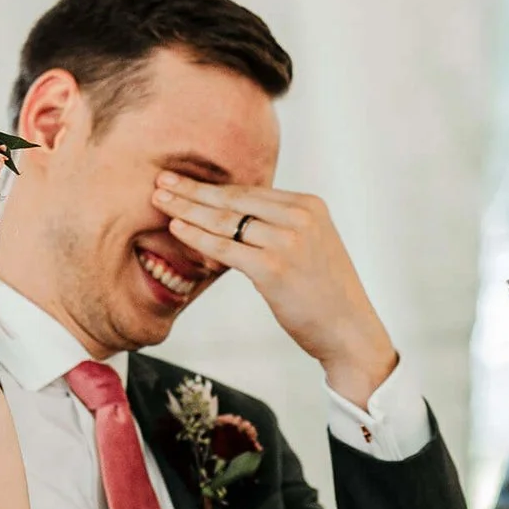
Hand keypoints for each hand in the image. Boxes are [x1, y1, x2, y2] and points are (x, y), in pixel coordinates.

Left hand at [153, 174, 399, 405]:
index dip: (212, 185)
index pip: (249, 191)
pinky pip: (225, 248)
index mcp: (308, 205)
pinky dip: (198, 237)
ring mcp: (288, 242)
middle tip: (161, 181)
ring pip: (226, 221)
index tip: (183, 179)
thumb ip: (279, 228)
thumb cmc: (325, 293)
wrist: (349, 330)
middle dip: (192, 190)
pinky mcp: (274, 268)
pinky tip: (177, 228)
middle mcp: (300, 217)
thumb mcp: (310, 246)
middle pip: (234, 199)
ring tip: (159, 200)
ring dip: (187, 209)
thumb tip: (233, 221)